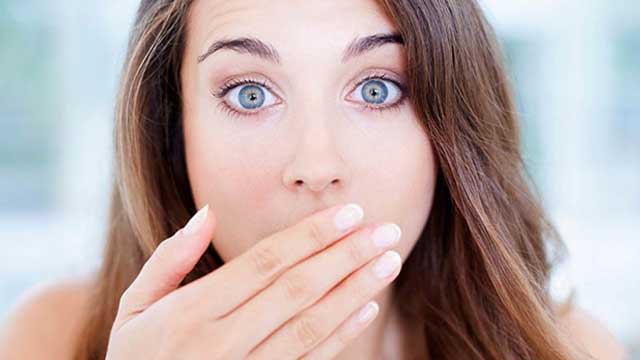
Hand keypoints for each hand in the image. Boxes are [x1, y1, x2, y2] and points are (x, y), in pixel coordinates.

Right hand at [105, 202, 402, 358]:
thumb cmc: (136, 359)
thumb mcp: (135, 309)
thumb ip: (169, 260)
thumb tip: (206, 213)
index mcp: (191, 313)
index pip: (265, 263)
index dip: (311, 235)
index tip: (349, 212)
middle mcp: (223, 343)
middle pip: (298, 289)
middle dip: (346, 255)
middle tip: (386, 229)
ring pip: (313, 324)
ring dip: (356, 290)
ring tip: (389, 261)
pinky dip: (343, 333)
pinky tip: (368, 305)